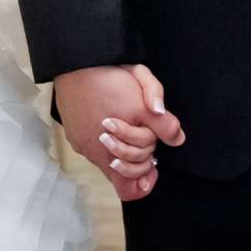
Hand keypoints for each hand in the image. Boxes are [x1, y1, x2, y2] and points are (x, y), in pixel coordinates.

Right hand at [54, 64, 184, 202]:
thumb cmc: (110, 76)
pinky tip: (112, 125)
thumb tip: (177, 140)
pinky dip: (105, 144)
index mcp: (116, 146)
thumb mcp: (145, 91)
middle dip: (138, 160)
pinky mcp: (74, 136)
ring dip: (121, 152)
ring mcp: (83, 145)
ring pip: (107, 162)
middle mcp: (96, 152)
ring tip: (129, 130)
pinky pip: (93, 150)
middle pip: (122, 175)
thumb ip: (164, 121)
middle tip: (146, 139)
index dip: (145, 181)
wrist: (76, 63)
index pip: (129, 188)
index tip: (154, 165)